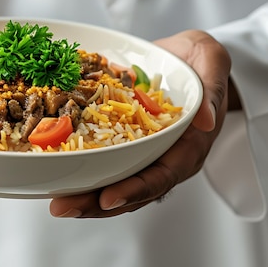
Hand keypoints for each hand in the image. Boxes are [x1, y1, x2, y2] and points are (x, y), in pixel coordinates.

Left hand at [49, 30, 231, 217]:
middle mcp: (167, 156)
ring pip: (117, 182)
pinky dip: (84, 170)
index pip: (162, 175)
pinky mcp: (128, 143)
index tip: (107, 198)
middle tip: (63, 207)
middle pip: (133, 189)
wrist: (188, 59)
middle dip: (98, 203)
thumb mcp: (212, 61)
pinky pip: (106, 162)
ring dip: (86, 195)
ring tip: (55, 202)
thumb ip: (211, 89)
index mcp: (190, 145)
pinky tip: (58, 174)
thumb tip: (206, 120)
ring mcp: (146, 153)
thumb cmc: (200, 61)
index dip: (135, 189)